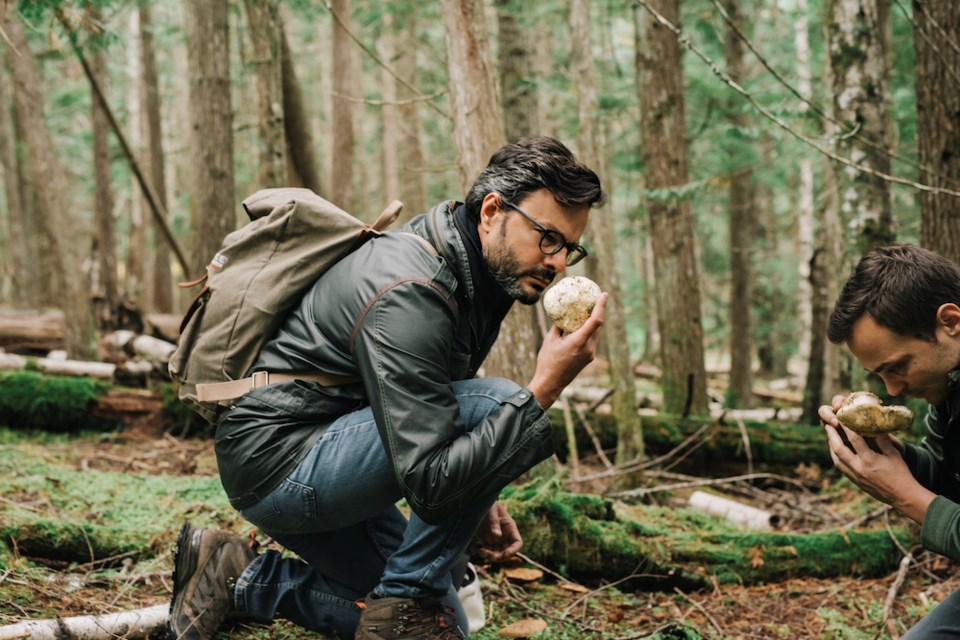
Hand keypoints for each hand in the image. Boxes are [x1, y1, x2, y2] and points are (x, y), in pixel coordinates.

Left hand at [475, 502, 521, 561]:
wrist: (479, 503)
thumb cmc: (489, 505)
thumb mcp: (492, 511)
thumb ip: (494, 523)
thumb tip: (497, 536)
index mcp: (510, 528)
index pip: (517, 543)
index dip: (513, 551)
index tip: (504, 554)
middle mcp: (505, 536)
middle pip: (507, 552)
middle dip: (499, 556)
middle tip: (489, 554)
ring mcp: (496, 539)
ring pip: (498, 554)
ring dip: (491, 556)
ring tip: (481, 551)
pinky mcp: (487, 540)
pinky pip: (489, 551)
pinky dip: (485, 554)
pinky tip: (479, 550)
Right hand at [528, 292, 607, 408]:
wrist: (550, 383)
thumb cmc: (548, 361)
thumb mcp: (550, 340)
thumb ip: (558, 326)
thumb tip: (562, 314)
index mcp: (579, 341)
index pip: (596, 321)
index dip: (601, 306)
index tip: (604, 294)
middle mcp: (588, 348)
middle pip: (598, 326)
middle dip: (598, 311)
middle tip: (595, 299)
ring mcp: (590, 354)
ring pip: (596, 333)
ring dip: (593, 322)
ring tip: (588, 311)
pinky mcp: (588, 358)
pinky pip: (592, 341)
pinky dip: (589, 331)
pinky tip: (582, 327)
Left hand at [819, 395, 933, 523]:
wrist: (903, 497)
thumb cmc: (901, 473)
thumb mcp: (894, 454)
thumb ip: (882, 439)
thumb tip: (874, 424)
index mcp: (869, 460)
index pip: (854, 439)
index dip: (846, 427)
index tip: (842, 418)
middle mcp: (858, 468)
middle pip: (838, 449)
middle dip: (832, 436)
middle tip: (828, 425)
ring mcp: (855, 476)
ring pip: (836, 460)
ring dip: (831, 447)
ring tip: (830, 436)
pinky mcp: (855, 482)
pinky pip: (841, 468)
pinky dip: (836, 457)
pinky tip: (836, 451)